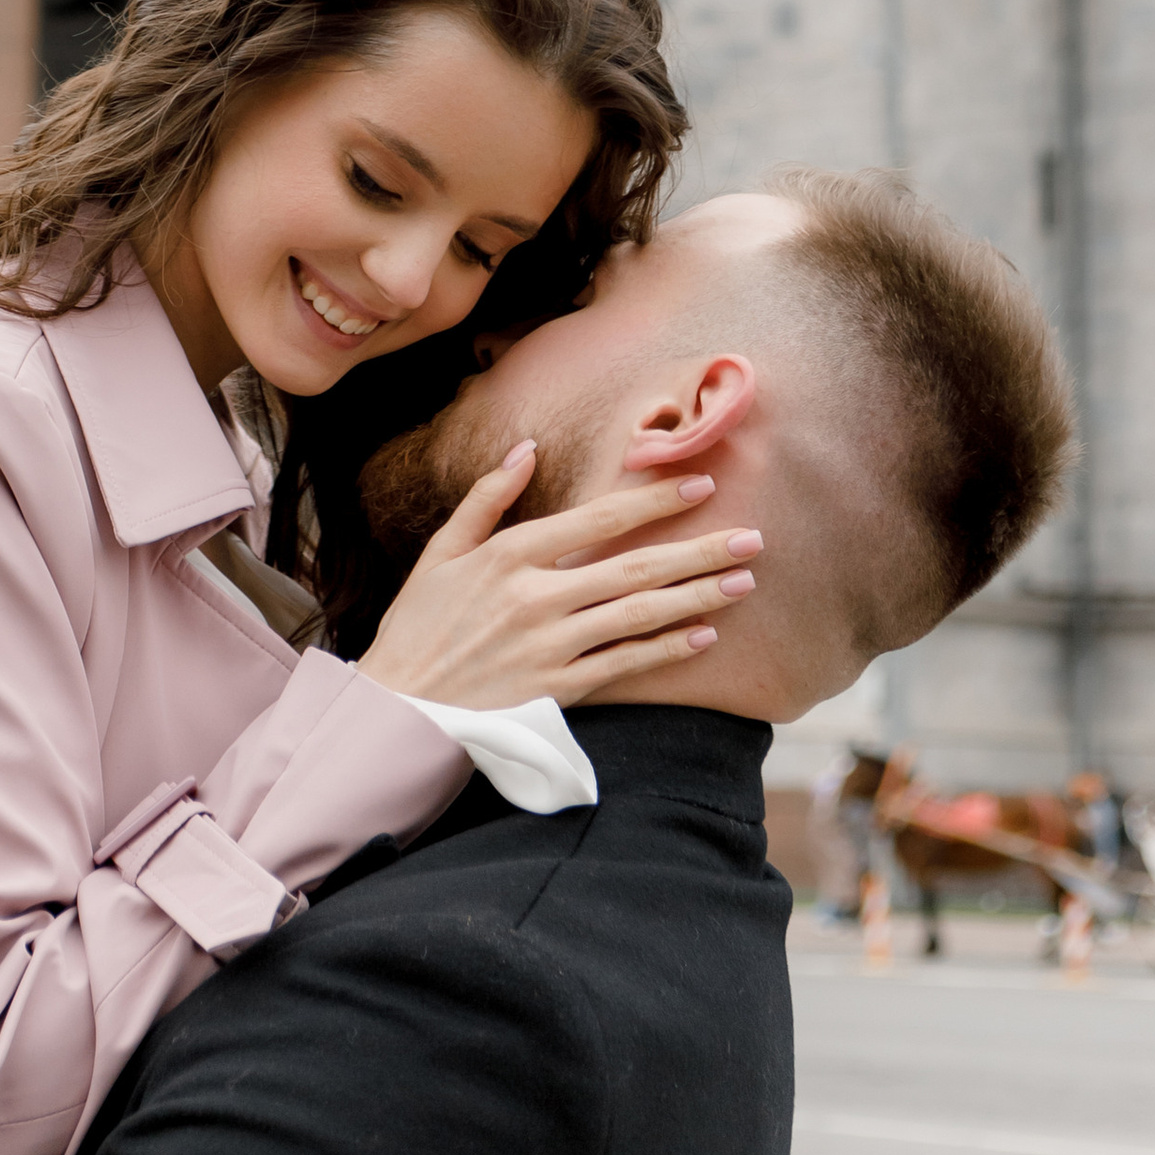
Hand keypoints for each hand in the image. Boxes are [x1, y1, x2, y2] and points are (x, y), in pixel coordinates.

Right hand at [355, 451, 759, 711]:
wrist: (403, 707)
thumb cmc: (419, 623)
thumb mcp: (442, 550)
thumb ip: (488, 496)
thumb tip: (527, 447)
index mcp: (509, 555)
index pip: (596, 519)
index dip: (651, 502)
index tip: (698, 486)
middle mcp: (536, 597)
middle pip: (633, 567)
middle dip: (697, 549)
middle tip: (751, 537)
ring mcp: (550, 646)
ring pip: (638, 615)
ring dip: (696, 597)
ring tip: (742, 583)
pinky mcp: (558, 690)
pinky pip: (624, 665)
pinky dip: (665, 650)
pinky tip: (703, 637)